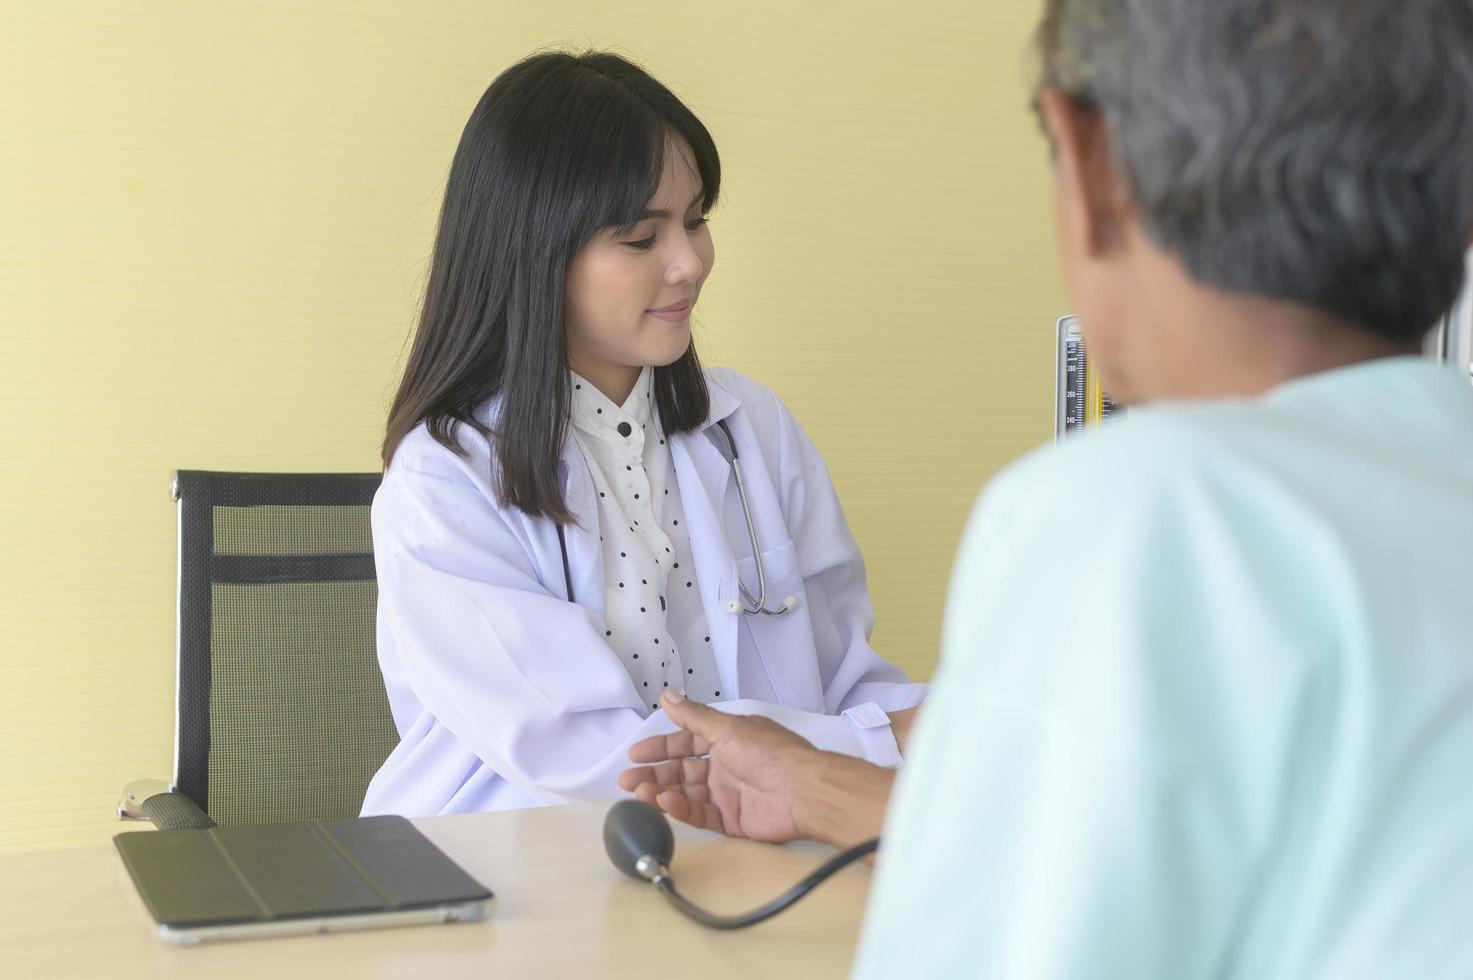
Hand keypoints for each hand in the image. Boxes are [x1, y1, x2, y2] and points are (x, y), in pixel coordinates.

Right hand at [619, 690, 815, 842]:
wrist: (801, 791)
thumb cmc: (770, 753)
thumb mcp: (726, 728)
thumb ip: (693, 716)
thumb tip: (667, 695)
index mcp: (727, 739)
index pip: (686, 741)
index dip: (661, 747)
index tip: (635, 754)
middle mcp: (726, 765)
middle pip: (682, 770)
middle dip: (655, 773)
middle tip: (628, 780)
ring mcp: (728, 794)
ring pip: (687, 793)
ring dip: (662, 792)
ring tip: (639, 793)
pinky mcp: (731, 820)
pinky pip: (700, 814)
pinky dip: (681, 809)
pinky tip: (665, 803)